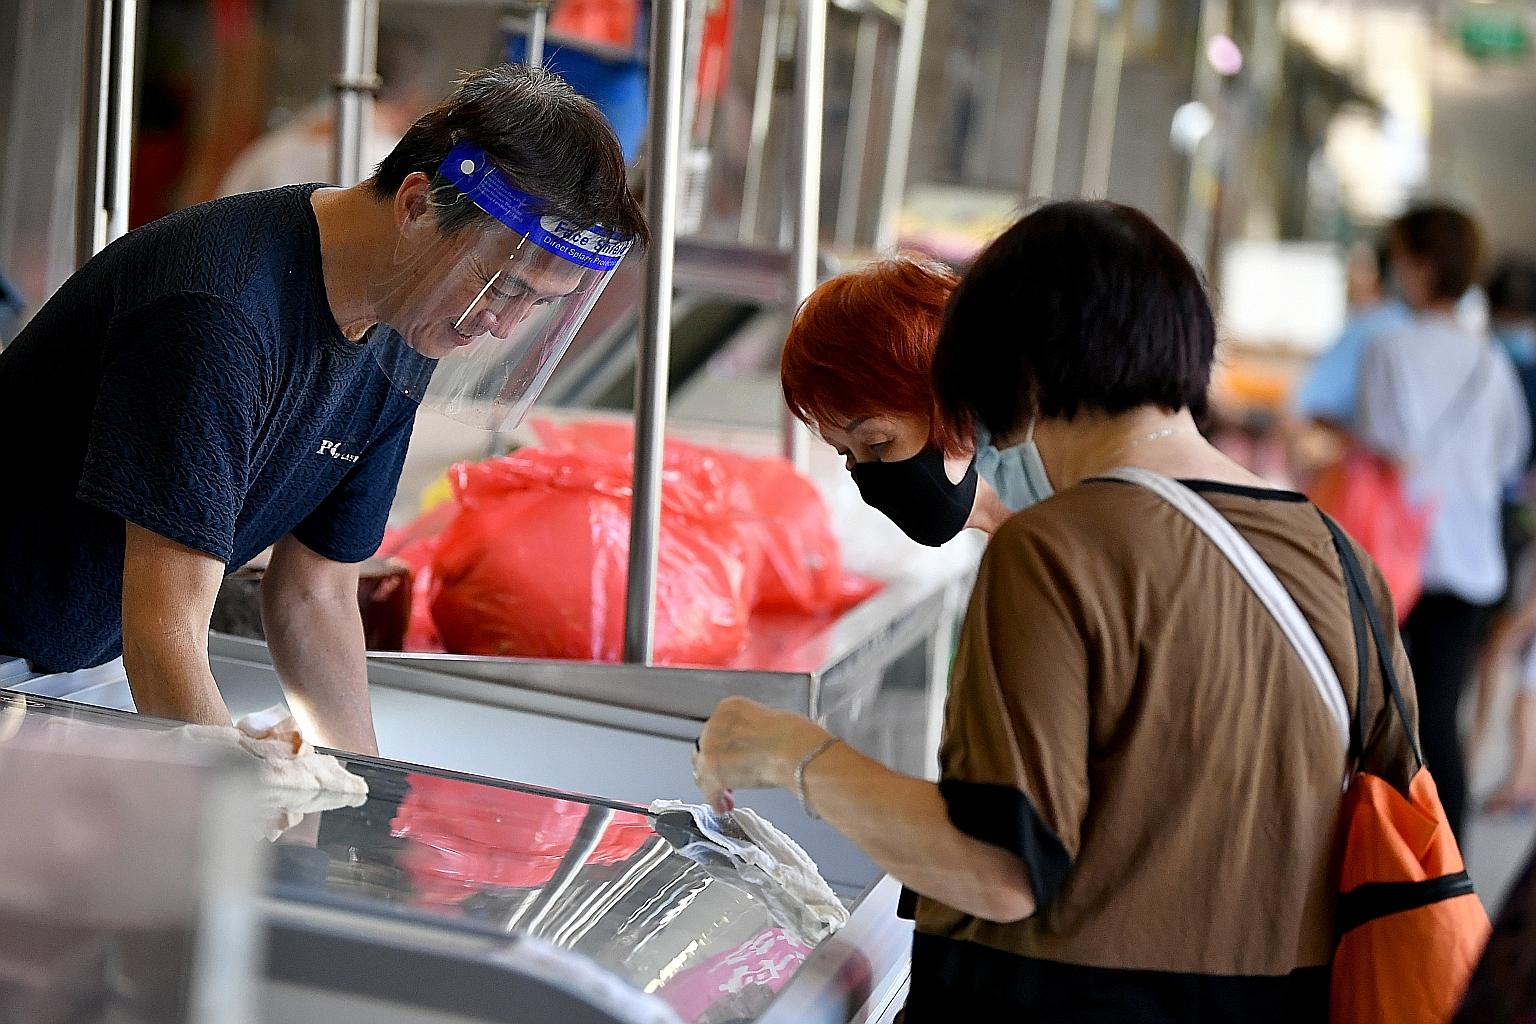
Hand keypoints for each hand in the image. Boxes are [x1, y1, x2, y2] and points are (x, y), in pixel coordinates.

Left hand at [693, 696, 831, 814]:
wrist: (794, 751)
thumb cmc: (794, 737)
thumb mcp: (768, 723)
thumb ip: (750, 733)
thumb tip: (749, 748)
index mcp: (729, 708)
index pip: (715, 731)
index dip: (723, 749)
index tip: (730, 758)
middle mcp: (715, 725)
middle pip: (705, 751)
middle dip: (716, 766)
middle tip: (727, 779)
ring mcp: (710, 748)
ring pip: (703, 771)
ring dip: (714, 785)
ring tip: (727, 797)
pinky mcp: (712, 771)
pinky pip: (710, 791)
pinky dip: (716, 801)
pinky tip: (724, 807)